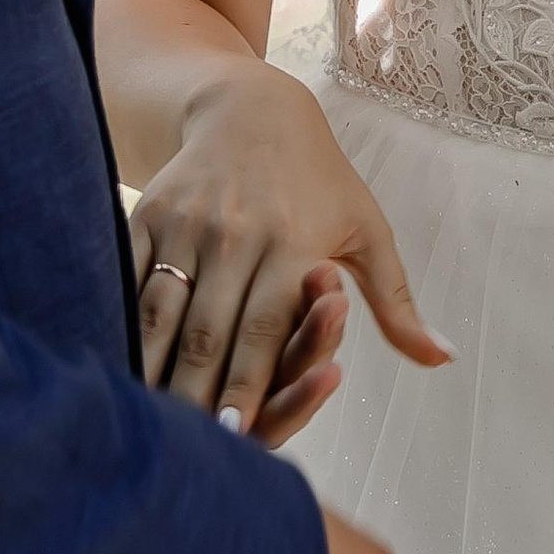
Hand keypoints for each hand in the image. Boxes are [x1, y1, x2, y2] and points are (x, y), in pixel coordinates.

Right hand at [131, 64, 451, 439]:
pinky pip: (127, 277)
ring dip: (151, 368)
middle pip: (209, 330)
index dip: (248, 384)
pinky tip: (109, 364)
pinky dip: (115, 321)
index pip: (267, 329)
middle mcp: (237, 234)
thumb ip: (395, 304)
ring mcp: (188, 224)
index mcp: (294, 243)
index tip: (235, 436)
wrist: (250, 107)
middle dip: (195, 394)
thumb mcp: (368, 231)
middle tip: (183, 446)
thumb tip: (443, 358)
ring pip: (162, 310)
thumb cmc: (320, 179)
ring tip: (142, 419)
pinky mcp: (148, 215)